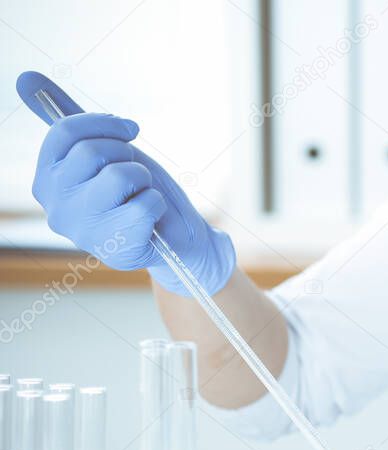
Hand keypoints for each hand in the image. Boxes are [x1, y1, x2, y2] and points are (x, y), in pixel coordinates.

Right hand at [21, 71, 235, 295]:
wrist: (175, 238)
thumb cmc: (135, 192)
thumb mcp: (103, 151)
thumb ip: (69, 120)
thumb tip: (25, 77)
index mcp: (46, 180)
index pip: (65, 132)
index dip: (104, 124)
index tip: (129, 130)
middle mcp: (55, 207)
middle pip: (92, 151)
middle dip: (127, 155)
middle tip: (136, 175)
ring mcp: (82, 230)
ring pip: (120, 175)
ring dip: (144, 179)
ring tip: (141, 195)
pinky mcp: (115, 246)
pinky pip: (146, 202)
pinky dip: (159, 204)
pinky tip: (152, 220)